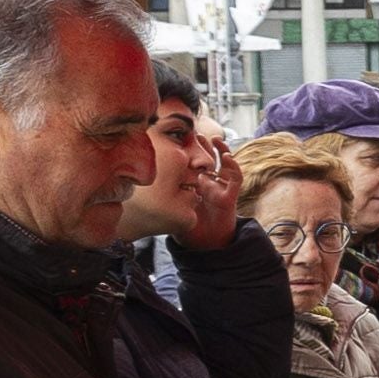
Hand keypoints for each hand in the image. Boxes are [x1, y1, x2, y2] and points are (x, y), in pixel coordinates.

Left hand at [160, 130, 241, 250]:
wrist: (206, 243)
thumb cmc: (189, 227)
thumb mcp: (171, 208)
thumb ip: (162, 199)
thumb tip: (143, 187)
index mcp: (196, 184)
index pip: (195, 163)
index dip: (192, 151)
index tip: (182, 139)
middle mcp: (210, 184)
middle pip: (210, 159)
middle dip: (206, 146)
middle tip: (199, 134)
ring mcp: (221, 189)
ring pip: (225, 165)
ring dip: (223, 151)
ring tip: (217, 139)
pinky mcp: (230, 196)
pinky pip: (235, 179)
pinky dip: (233, 167)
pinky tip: (227, 158)